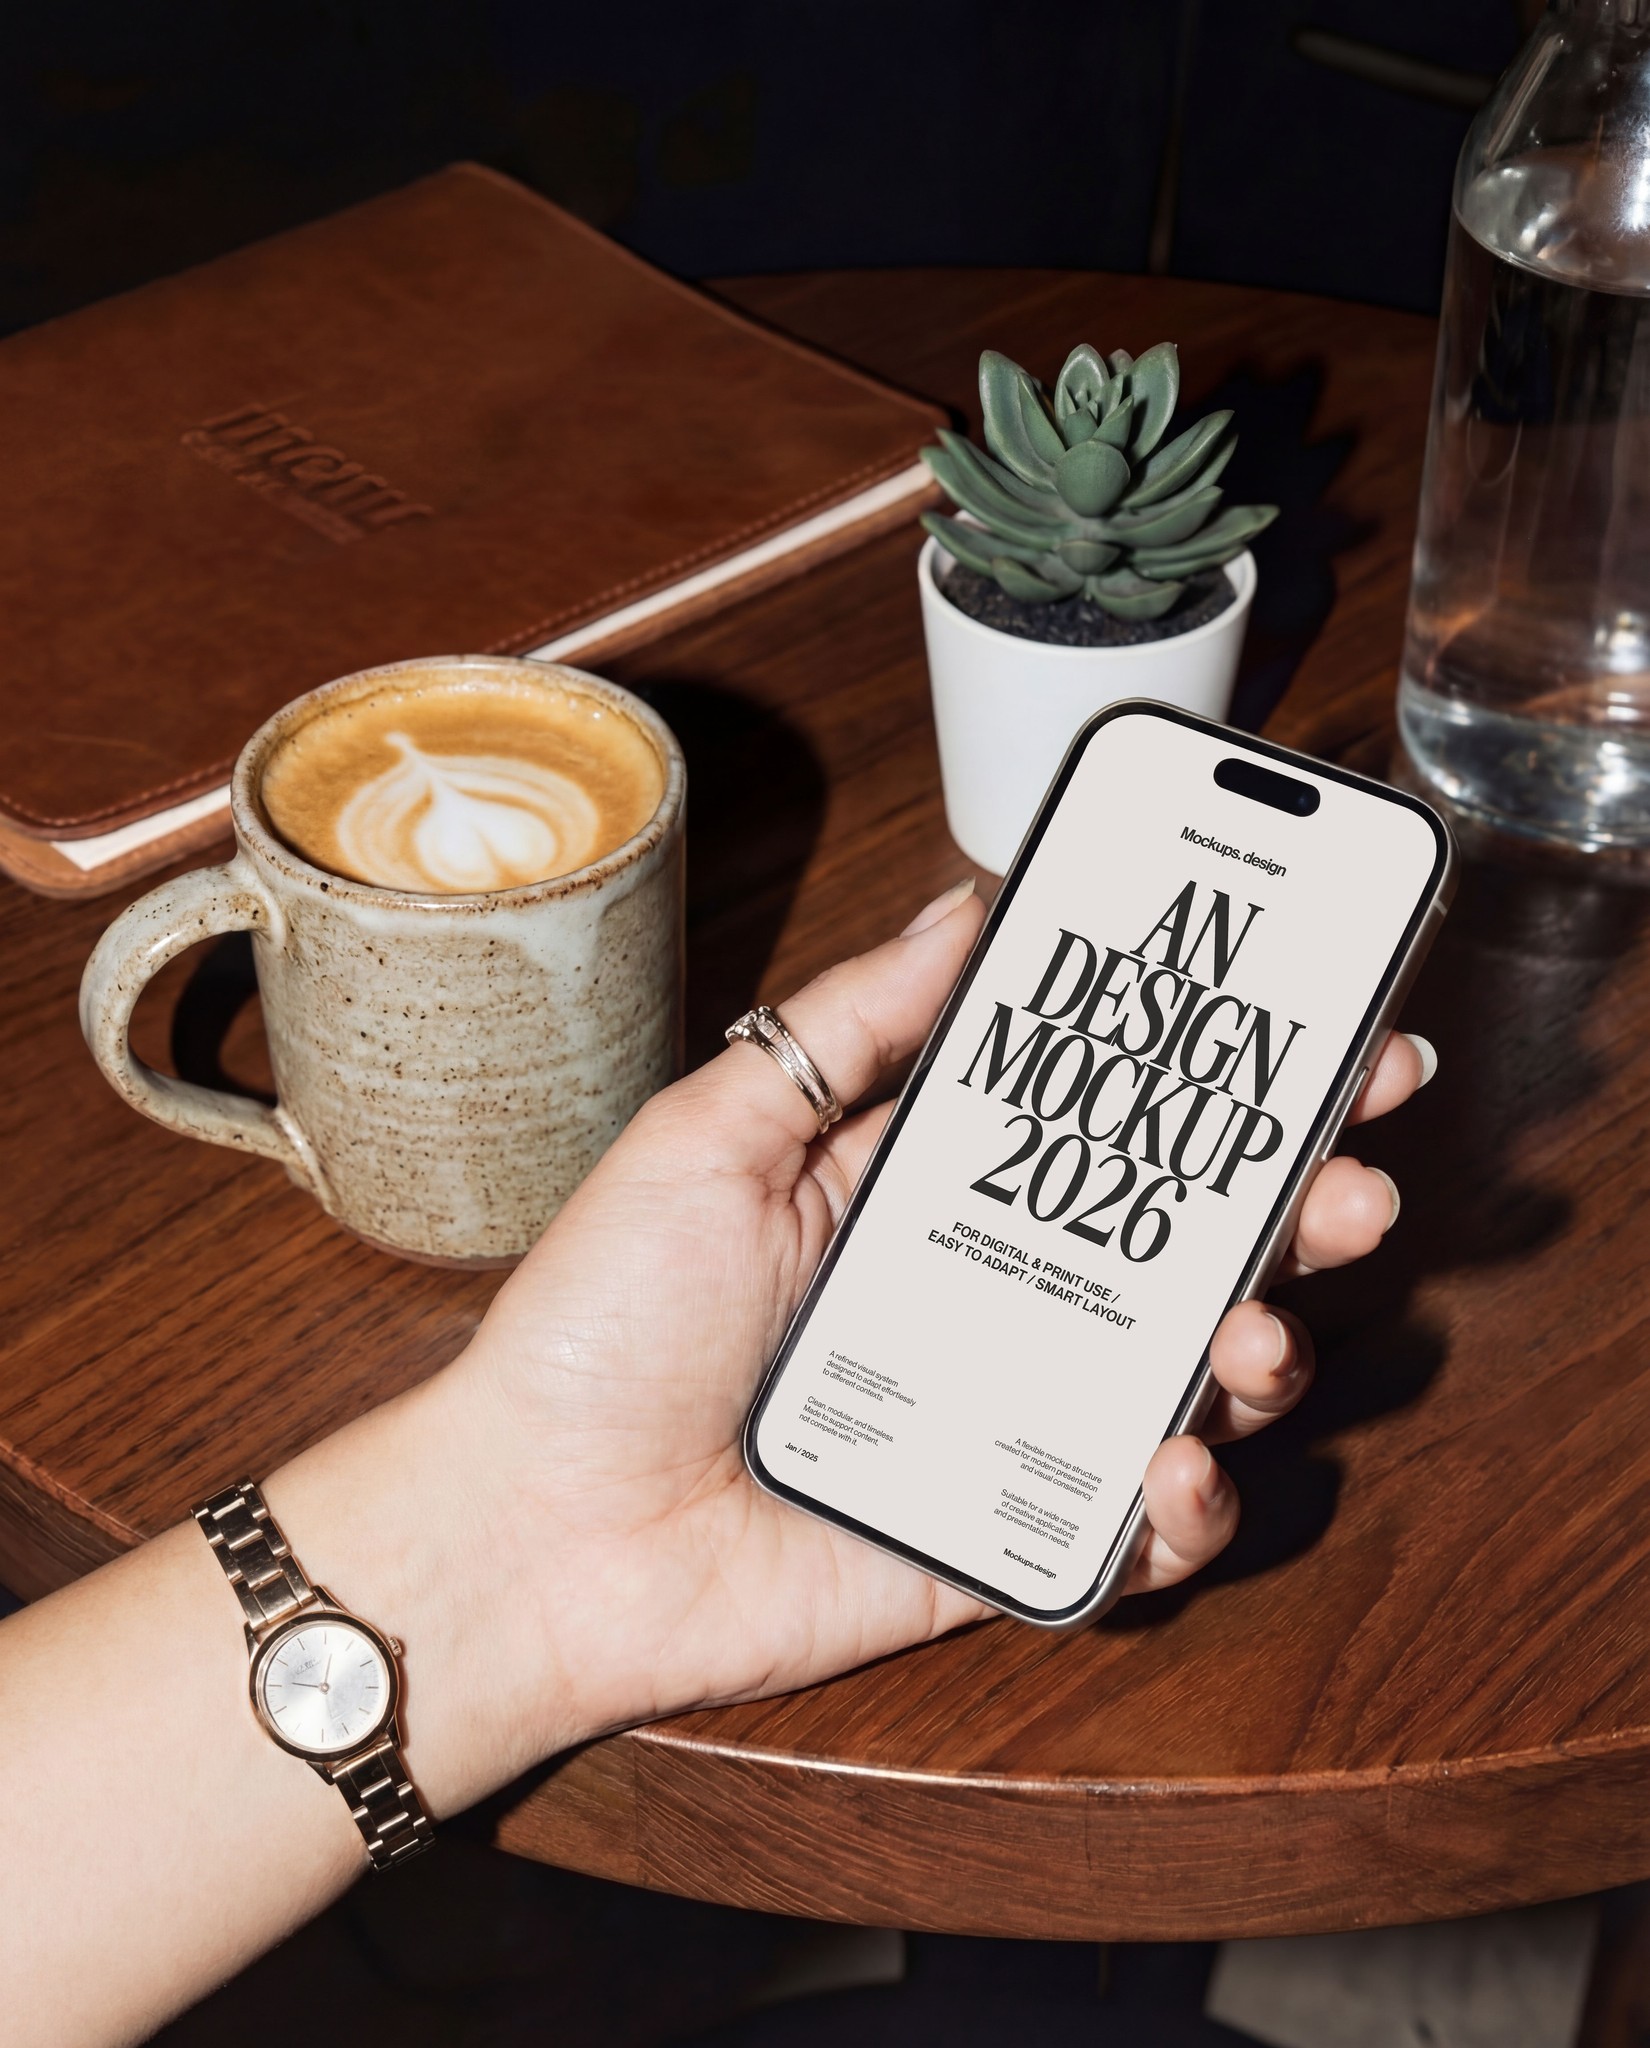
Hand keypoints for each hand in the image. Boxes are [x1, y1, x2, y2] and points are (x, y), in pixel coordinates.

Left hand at [430, 880, 1430, 1766]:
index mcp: (925, 1192)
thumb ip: (848, 1026)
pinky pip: (1134, 1537)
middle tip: (1353, 1177)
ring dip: (1263, 1349)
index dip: (1212, 1084)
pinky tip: (1168, 1464)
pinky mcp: (1000, 1542)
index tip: (1316, 1036)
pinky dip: (1182, 1510)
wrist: (531, 1529)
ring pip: (1186, 1384)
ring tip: (1256, 1327)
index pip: (1101, 1126)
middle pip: (1176, 1248)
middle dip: (1291, 1206)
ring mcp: (1003, 1424)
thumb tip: (963, 904)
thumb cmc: (602, 1326)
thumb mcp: (714, 1134)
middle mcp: (985, 1300)